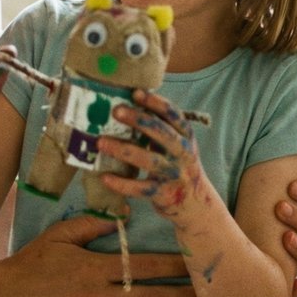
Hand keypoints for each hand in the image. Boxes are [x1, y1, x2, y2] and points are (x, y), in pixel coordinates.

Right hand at [1, 215, 196, 296]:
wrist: (4, 295)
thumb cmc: (34, 260)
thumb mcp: (60, 233)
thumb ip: (92, 223)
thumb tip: (124, 217)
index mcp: (94, 267)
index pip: (143, 265)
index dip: (171, 264)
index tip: (193, 262)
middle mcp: (97, 296)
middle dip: (179, 294)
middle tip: (205, 294)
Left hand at [102, 89, 212, 224]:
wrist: (195, 203)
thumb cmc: (178, 165)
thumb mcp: (177, 144)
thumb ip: (160, 128)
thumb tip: (128, 104)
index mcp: (186, 136)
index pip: (173, 115)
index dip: (155, 103)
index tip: (135, 93)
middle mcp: (183, 153)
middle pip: (161, 133)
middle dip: (138, 120)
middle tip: (115, 111)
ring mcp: (174, 174)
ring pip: (149, 160)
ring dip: (123, 150)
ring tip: (101, 142)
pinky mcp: (163, 194)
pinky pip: (140, 188)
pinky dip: (122, 183)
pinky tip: (105, 177)